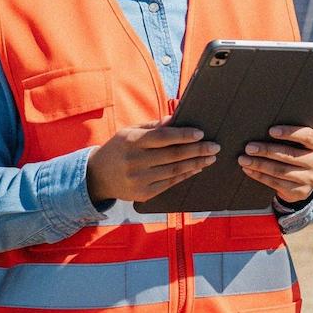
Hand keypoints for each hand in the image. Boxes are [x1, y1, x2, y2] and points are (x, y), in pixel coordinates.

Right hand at [86, 120, 218, 202]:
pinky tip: (197, 168)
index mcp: (132, 142)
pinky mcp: (143, 194)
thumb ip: (154, 126)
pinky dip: (185, 175)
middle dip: (197, 150)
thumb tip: (177, 118)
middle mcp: (135, 162)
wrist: (97, 176)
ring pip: (174, 171)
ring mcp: (139, 180)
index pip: (163, 137)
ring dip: (195, 164)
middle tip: (215, 146)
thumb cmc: (119, 148)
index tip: (201, 133)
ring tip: (210, 157)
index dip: (183, 135)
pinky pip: (169, 183)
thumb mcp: (131, 132)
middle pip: (173, 155)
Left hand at [238, 126, 312, 202]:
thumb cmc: (298, 154)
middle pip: (289, 155)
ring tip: (244, 159)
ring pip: (280, 170)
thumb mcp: (301, 145)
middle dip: (266, 150)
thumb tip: (263, 128)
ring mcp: (311, 179)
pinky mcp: (300, 192)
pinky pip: (276, 182)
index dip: (289, 132)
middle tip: (249, 147)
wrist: (306, 181)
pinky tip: (249, 169)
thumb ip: (291, 137)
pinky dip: (260, 175)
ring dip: (259, 164)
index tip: (271, 130)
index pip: (307, 136)